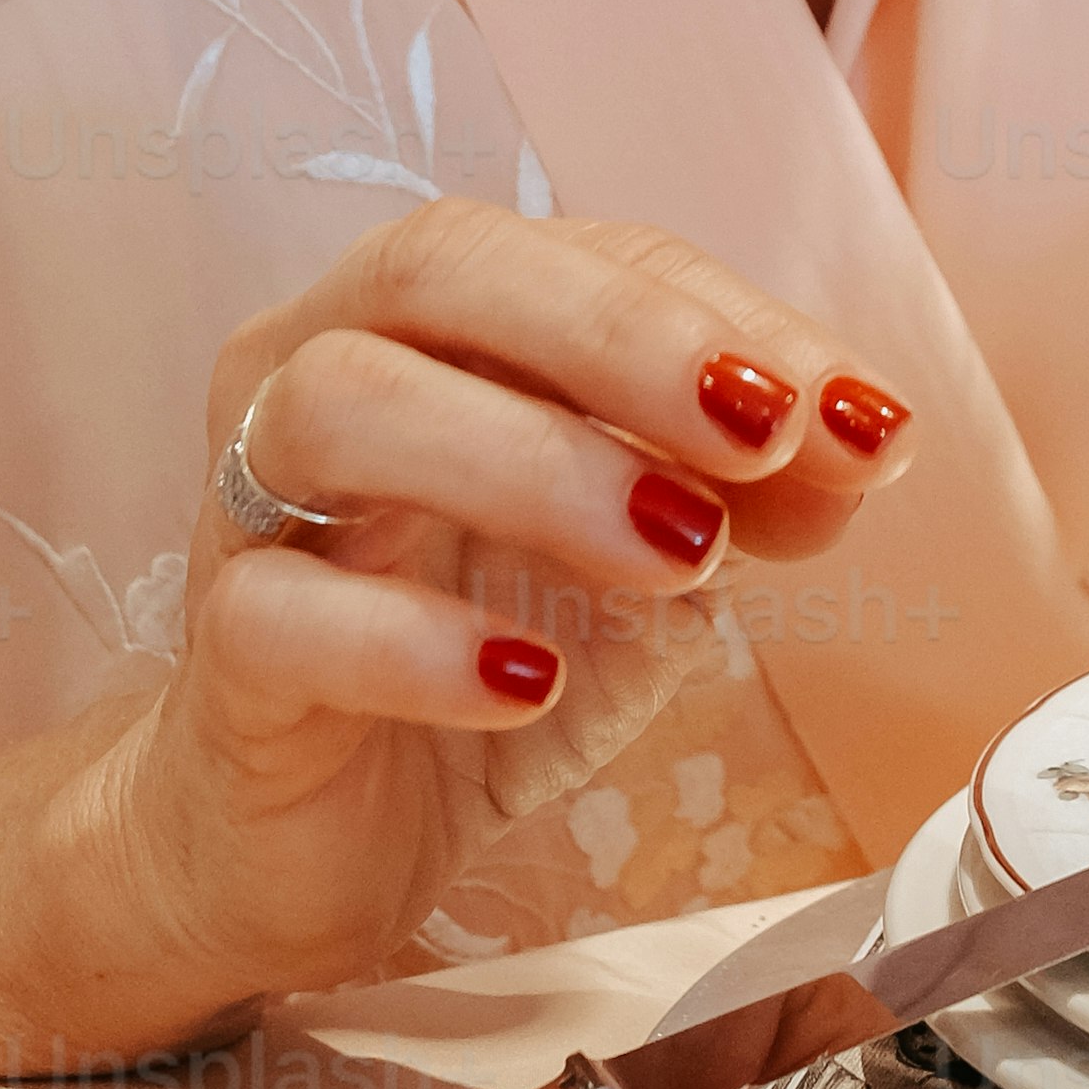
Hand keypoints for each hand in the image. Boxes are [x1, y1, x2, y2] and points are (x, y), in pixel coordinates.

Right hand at [0, 204, 913, 1088]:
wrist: (315, 835)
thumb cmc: (474, 643)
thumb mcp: (643, 560)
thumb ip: (746, 486)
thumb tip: (866, 436)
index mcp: (429, 317)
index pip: (581, 252)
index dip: (729, 318)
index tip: (864, 417)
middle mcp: (315, 364)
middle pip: (434, 267)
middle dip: (619, 334)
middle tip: (763, 431)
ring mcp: (252, 505)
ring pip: (341, 405)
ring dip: (533, 464)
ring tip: (681, 561)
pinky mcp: (222, 655)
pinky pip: (282, 611)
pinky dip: (418, 641)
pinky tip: (531, 685)